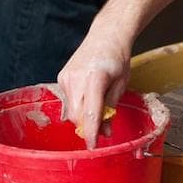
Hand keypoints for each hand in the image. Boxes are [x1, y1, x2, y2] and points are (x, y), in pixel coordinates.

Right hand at [56, 30, 130, 148]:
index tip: (93, 147)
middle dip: (87, 127)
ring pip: (71, 109)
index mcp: (95, 78)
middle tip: (100, 130)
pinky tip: (88, 95)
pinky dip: (78, 104)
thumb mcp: (121, 83)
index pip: (90, 113)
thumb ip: (111, 107)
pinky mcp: (62, 77)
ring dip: (82, 116)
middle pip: (77, 115)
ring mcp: (66, 77)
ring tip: (97, 107)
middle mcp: (76, 78)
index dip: (91, 133)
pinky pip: (68, 99)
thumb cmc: (118, 58)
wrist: (107, 35)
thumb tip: (106, 132)